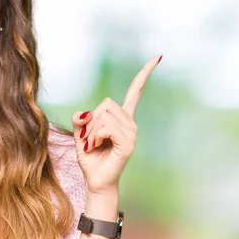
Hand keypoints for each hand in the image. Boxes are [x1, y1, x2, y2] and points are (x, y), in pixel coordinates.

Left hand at [72, 54, 161, 194]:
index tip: (158, 57)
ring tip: (94, 145)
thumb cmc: (90, 157)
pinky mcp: (128, 144)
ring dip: (91, 131)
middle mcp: (130, 123)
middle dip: (91, 121)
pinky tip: (97, 146)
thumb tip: (83, 114)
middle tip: (91, 139)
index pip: (135, 92)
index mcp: (121, 118)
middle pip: (106, 104)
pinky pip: (106, 128)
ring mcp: (131, 133)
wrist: (95, 180)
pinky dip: (95, 136)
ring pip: (103, 116)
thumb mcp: (80, 134)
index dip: (144, 75)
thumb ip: (80, 120)